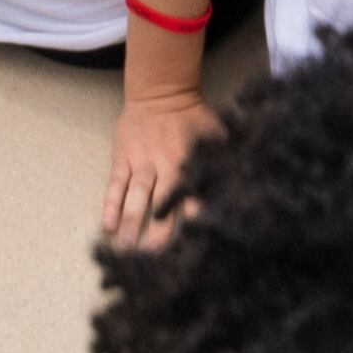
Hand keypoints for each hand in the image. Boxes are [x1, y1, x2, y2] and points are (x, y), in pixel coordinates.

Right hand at [103, 91, 218, 246]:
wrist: (161, 91)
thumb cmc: (195, 118)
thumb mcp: (218, 137)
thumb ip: (225, 163)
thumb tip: (246, 189)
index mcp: (191, 164)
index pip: (195, 200)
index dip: (194, 224)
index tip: (193, 250)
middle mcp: (166, 166)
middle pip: (163, 205)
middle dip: (159, 234)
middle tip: (154, 261)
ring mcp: (142, 162)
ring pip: (136, 197)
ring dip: (130, 224)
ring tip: (125, 251)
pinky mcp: (123, 157)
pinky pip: (115, 184)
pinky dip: (110, 205)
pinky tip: (107, 226)